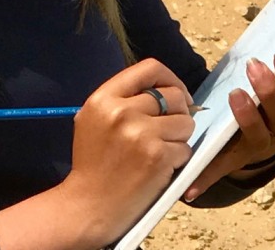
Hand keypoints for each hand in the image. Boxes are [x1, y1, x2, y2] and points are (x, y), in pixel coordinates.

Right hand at [0, 58, 196, 249]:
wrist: (89, 205)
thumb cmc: (92, 163)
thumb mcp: (94, 118)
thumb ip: (121, 98)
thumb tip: (160, 89)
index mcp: (105, 98)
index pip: (149, 68)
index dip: (170, 78)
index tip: (177, 94)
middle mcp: (123, 111)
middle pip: (174, 95)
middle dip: (180, 111)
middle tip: (172, 127)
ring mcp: (142, 134)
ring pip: (185, 122)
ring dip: (181, 136)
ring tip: (164, 148)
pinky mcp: (158, 158)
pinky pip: (185, 149)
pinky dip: (179, 158)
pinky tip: (162, 167)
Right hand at [184, 48, 274, 200]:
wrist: (267, 134)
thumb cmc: (238, 138)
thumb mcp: (222, 156)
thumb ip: (207, 169)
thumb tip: (186, 193)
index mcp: (259, 142)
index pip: (257, 134)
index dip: (248, 116)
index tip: (234, 95)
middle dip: (269, 91)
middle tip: (254, 67)